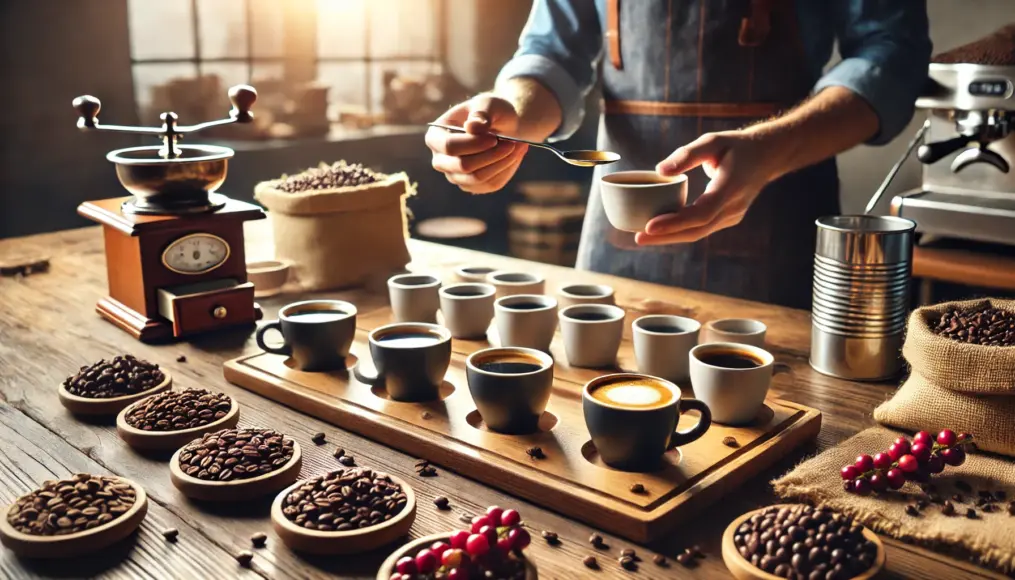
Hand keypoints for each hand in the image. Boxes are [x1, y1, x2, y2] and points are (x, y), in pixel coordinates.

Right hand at [425, 94, 528, 193]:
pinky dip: (506, 170)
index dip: (473, 144)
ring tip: (518, 146)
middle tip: (513, 143)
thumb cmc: (491, 111)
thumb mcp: (489, 104)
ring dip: (502, 163)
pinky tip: (515, 155)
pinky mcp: (472, 185)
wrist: (502, 124)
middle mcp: (440, 159)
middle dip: (491, 155)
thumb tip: (471, 127)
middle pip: (463, 166)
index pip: (449, 146)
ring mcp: (455, 175)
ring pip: (478, 178)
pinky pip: (490, 184)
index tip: (495, 138)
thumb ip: (481, 113)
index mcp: (435, 136)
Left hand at [635, 130, 783, 245]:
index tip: (649, 226)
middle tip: (639, 238)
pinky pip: (702, 228)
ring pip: (698, 233)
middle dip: (666, 236)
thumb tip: (659, 170)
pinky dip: (681, 230)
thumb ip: (687, 155)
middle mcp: (733, 206)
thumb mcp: (712, 141)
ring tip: (643, 236)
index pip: (701, 213)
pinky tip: (661, 229)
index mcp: (730, 187)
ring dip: (671, 236)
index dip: (675, 222)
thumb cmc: (736, 146)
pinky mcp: (728, 218)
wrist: (767, 156)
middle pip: (696, 230)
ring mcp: (733, 215)